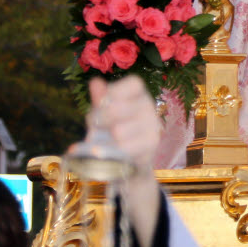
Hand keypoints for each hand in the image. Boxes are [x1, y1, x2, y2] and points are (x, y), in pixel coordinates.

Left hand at [87, 76, 163, 246]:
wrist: (129, 164)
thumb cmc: (115, 132)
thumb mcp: (104, 114)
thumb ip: (100, 98)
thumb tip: (95, 82)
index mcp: (139, 94)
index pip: (133, 83)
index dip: (114, 92)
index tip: (102, 104)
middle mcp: (150, 107)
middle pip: (118, 107)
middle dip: (100, 120)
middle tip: (96, 128)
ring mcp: (152, 127)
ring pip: (119, 130)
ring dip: (104, 139)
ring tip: (103, 143)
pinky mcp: (151, 146)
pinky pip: (125, 148)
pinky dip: (112, 152)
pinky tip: (108, 153)